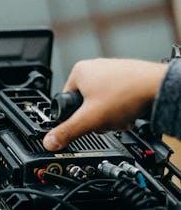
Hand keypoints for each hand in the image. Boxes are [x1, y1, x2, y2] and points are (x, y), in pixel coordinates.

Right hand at [43, 58, 166, 150]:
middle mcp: (94, 67)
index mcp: (79, 71)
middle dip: (96, 118)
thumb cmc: (128, 94)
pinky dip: (122, 109)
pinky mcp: (126, 77)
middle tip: (105, 119)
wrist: (159, 88)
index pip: (66, 102)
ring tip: (120, 116)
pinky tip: (129, 112)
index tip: (86, 122)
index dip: (76, 117)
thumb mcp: (90, 119)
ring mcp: (111, 71)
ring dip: (110, 116)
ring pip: (102, 104)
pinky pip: (117, 99)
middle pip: (85, 104)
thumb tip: (49, 142)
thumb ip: (67, 131)